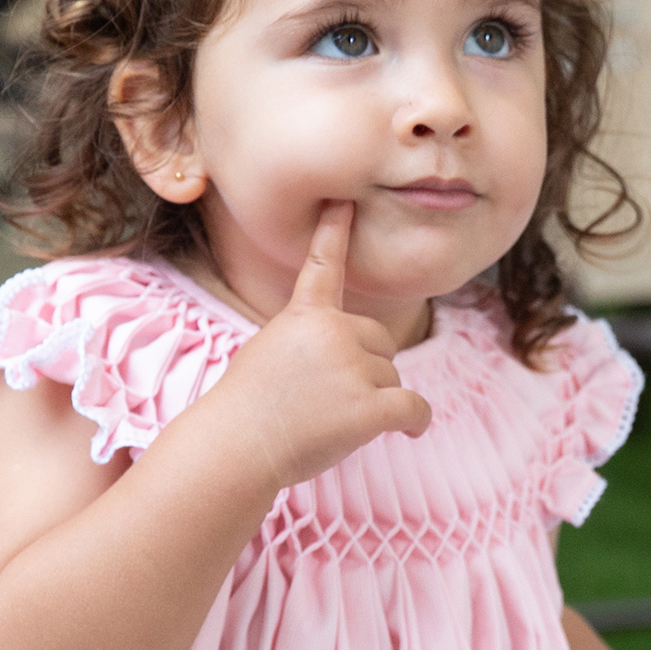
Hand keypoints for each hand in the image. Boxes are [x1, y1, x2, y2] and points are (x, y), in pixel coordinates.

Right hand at [212, 200, 431, 490]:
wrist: (234, 448)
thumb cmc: (246, 411)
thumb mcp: (268, 354)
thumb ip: (308, 341)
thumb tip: (356, 357)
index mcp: (303, 316)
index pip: (322, 266)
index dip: (333, 231)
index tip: (344, 201)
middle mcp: (332, 332)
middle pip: (380, 342)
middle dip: (366, 368)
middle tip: (327, 399)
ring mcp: (352, 368)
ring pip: (392, 378)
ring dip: (373, 400)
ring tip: (329, 421)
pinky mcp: (369, 406)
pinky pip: (413, 407)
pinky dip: (415, 421)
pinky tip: (407, 431)